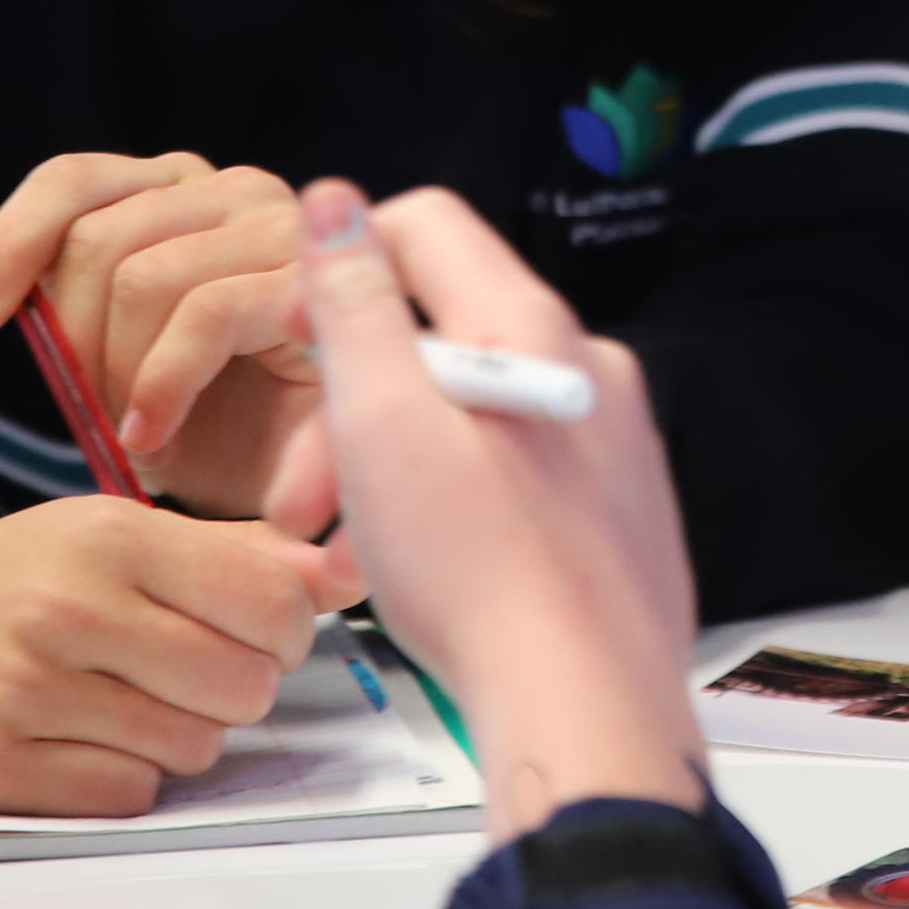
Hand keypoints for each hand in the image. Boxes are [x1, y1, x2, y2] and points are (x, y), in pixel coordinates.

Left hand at [0, 151, 326, 524]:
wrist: (317, 493)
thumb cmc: (224, 427)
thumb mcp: (121, 361)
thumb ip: (74, 313)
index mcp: (186, 194)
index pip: (74, 180)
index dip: (9, 241)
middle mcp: (239, 190)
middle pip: (97, 235)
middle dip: (75, 338)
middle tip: (97, 412)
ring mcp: (286, 228)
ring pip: (142, 274)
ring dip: (119, 372)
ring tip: (139, 429)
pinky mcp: (318, 282)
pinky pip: (204, 312)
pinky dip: (162, 383)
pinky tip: (154, 436)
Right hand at [0, 498, 337, 815]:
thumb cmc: (20, 581)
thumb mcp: (118, 535)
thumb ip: (238, 554)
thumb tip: (345, 570)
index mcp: (111, 536)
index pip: (271, 603)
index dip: (284, 633)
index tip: (253, 634)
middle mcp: (69, 609)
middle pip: (242, 686)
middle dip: (232, 689)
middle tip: (184, 672)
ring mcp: (27, 691)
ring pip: (192, 748)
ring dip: (177, 735)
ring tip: (123, 700)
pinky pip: (127, 793)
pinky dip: (121, 775)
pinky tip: (80, 738)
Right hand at [291, 181, 704, 837]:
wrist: (582, 703)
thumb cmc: (483, 576)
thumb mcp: (382, 422)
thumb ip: (356, 307)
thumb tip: (335, 205)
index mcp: (530, 331)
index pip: (426, 228)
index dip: (341, 264)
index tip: (293, 335)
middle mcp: (586, 372)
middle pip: (438, 340)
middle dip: (347, 407)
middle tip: (296, 496)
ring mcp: (609, 445)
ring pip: (469, 418)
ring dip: (386, 466)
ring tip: (341, 551)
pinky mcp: (615, 513)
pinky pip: (513, 476)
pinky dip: (448, 507)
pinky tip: (412, 571)